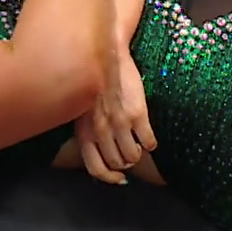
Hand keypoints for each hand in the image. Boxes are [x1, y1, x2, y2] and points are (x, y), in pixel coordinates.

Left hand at [73, 50, 156, 184]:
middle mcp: (101, 131)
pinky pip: (148, 142)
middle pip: (116, 163)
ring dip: (137, 154)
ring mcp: (120, 123)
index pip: (96, 168)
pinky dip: (150, 144)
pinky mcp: (138, 114)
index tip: (118, 178)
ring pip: (133, 156)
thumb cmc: (92, 80)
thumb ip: (87, 130)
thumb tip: (98, 150)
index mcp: (84, 130)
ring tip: (137, 144)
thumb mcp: (81, 108)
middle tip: (128, 154)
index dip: (108, 177)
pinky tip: (148, 137)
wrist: (108, 53)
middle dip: (124, 162)